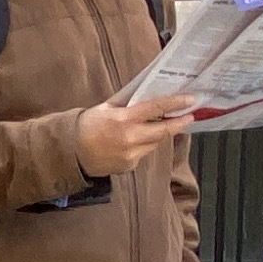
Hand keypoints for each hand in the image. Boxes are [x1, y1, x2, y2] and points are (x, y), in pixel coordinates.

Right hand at [73, 95, 206, 177]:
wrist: (72, 152)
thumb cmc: (87, 125)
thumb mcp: (106, 107)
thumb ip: (127, 103)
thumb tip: (148, 95)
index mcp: (124, 119)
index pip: (156, 108)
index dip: (176, 103)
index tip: (191, 100)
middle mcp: (130, 138)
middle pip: (164, 131)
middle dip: (179, 123)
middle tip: (189, 116)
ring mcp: (131, 155)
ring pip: (154, 143)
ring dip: (158, 135)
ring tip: (154, 127)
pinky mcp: (129, 166)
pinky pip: (143, 153)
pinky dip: (142, 146)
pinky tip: (130, 143)